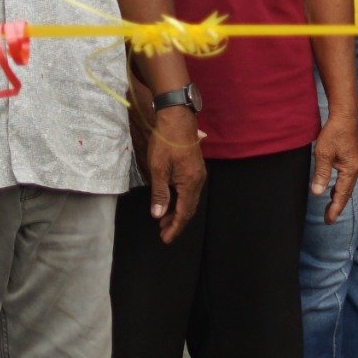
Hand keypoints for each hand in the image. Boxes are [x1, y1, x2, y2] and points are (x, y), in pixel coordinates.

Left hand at [145, 107, 206, 242]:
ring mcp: (198, 173)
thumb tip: (159, 215)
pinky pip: (190, 191)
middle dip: (177, 222)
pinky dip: (181, 200)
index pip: (184, 212)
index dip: (175, 227)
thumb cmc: (166, 142)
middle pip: (190, 208)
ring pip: (190, 199)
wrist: (177, 118)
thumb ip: (160, 193)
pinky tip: (172, 201)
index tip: (165, 239)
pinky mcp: (195, 167)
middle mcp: (198, 180)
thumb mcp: (158, 169)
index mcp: (190, 182)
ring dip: (178, 211)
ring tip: (165, 220)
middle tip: (163, 233)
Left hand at [312, 110, 357, 223]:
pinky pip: (345, 179)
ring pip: (346, 186)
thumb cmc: (334, 133)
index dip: (335, 209)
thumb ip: (321, 174)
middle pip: (346, 192)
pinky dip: (339, 187)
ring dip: (338, 197)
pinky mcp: (350, 159)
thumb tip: (318, 193)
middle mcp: (354, 169)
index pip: (342, 194)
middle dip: (337, 206)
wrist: (344, 116)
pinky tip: (333, 189)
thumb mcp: (323, 154)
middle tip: (328, 219)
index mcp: (350, 170)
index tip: (328, 221)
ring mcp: (353, 164)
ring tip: (330, 208)